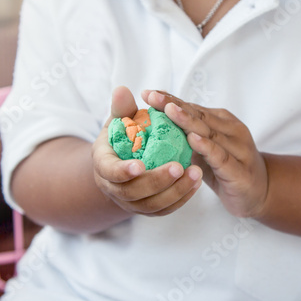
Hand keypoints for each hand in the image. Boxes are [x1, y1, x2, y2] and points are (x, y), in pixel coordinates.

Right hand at [92, 86, 202, 216]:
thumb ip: (122, 109)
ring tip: (196, 173)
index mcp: (103, 165)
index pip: (110, 172)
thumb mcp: (119, 121)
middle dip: (157, 181)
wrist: (122, 162)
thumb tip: (123, 90)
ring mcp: (131, 203)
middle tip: (179, 167)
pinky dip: (181, 199)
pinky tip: (197, 183)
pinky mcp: (148, 208)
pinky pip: (165, 209)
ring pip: (152, 205)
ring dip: (175, 192)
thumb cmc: (122, 136)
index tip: (140, 165)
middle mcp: (114, 189)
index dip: (123, 171)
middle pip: (133, 193)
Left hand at [142, 90, 267, 217]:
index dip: (170, 100)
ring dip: (188, 121)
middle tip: (152, 97)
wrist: (260, 193)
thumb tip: (154, 127)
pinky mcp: (240, 171)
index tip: (148, 93)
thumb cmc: (227, 169)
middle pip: (199, 116)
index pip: (192, 108)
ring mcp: (238, 149)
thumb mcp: (204, 151)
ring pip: (210, 132)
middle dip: (174, 105)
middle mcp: (232, 131)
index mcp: (222, 122)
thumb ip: (187, 138)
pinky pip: (221, 157)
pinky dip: (207, 147)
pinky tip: (192, 139)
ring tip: (169, 111)